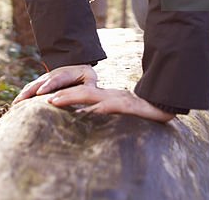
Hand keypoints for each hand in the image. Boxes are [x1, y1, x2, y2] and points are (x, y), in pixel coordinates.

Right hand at [13, 64, 97, 103]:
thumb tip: (88, 93)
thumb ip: (90, 85)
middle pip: (39, 83)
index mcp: (65, 74)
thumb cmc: (85, 75)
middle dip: (29, 92)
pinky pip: (30, 89)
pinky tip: (15, 106)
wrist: (77, 66)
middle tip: (20, 101)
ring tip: (15, 105)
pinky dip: (22, 96)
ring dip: (23, 95)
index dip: (47, 86)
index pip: (56, 80)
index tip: (39, 93)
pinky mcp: (40, 84)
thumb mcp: (90, 77)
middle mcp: (52, 75)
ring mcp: (44, 79)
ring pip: (32, 86)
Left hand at [47, 84, 175, 122]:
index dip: (65, 93)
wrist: (163, 107)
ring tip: (54, 101)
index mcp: (106, 96)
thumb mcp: (118, 111)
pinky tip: (83, 113)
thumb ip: (102, 111)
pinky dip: (93, 109)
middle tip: (44, 98)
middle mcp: (108, 94)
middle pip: (81, 91)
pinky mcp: (125, 105)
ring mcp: (116, 98)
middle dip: (62, 93)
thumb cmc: (142, 112)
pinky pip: (106, 106)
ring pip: (90, 95)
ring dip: (71, 97)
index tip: (48, 98)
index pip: (82, 92)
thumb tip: (84, 117)